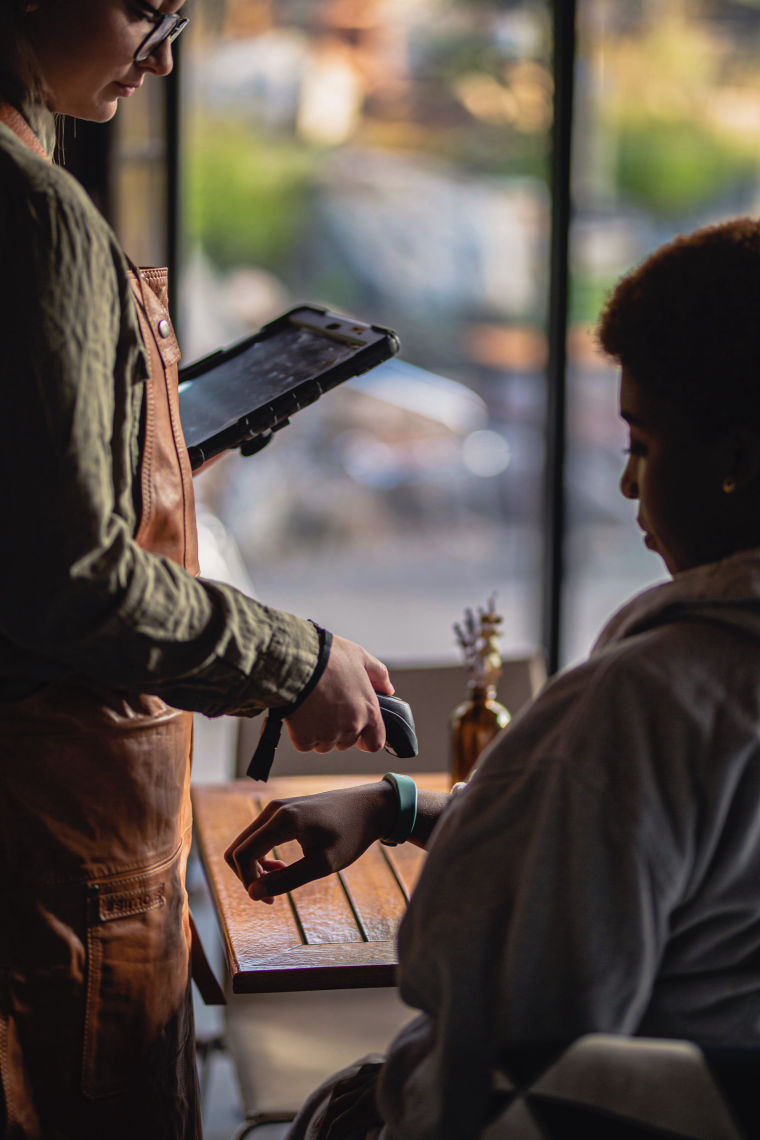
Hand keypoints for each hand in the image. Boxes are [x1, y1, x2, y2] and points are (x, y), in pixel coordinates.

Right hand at [224, 782, 396, 899]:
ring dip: (254, 868)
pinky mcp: (281, 810)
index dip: (248, 883)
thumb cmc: (351, 835)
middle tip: (272, 896)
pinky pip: (257, 837)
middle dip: (248, 877)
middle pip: (237, 849)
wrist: (370, 807)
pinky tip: (282, 866)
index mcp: (282, 820)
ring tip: (281, 880)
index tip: (270, 900)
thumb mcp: (322, 864)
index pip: (242, 855)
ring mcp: (276, 808)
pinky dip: (261, 856)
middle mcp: (273, 810)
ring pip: (246, 843)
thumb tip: (253, 894)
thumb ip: (287, 880)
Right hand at [285, 634, 392, 753]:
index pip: (376, 742)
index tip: (360, 734)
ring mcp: (327, 734)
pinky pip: (304, 744)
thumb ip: (378, 674)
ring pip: (325, 744)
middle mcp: (351, 726)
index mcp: (368, 710)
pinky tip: (300, 714)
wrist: (295, 662)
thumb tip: (388, 688)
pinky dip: (301, 733)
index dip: (367, 739)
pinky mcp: (304, 738)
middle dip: (339, 731)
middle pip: (347, 742)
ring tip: (313, 709)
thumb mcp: (359, 656)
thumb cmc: (327, 657)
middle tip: (329, 709)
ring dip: (320, 733)